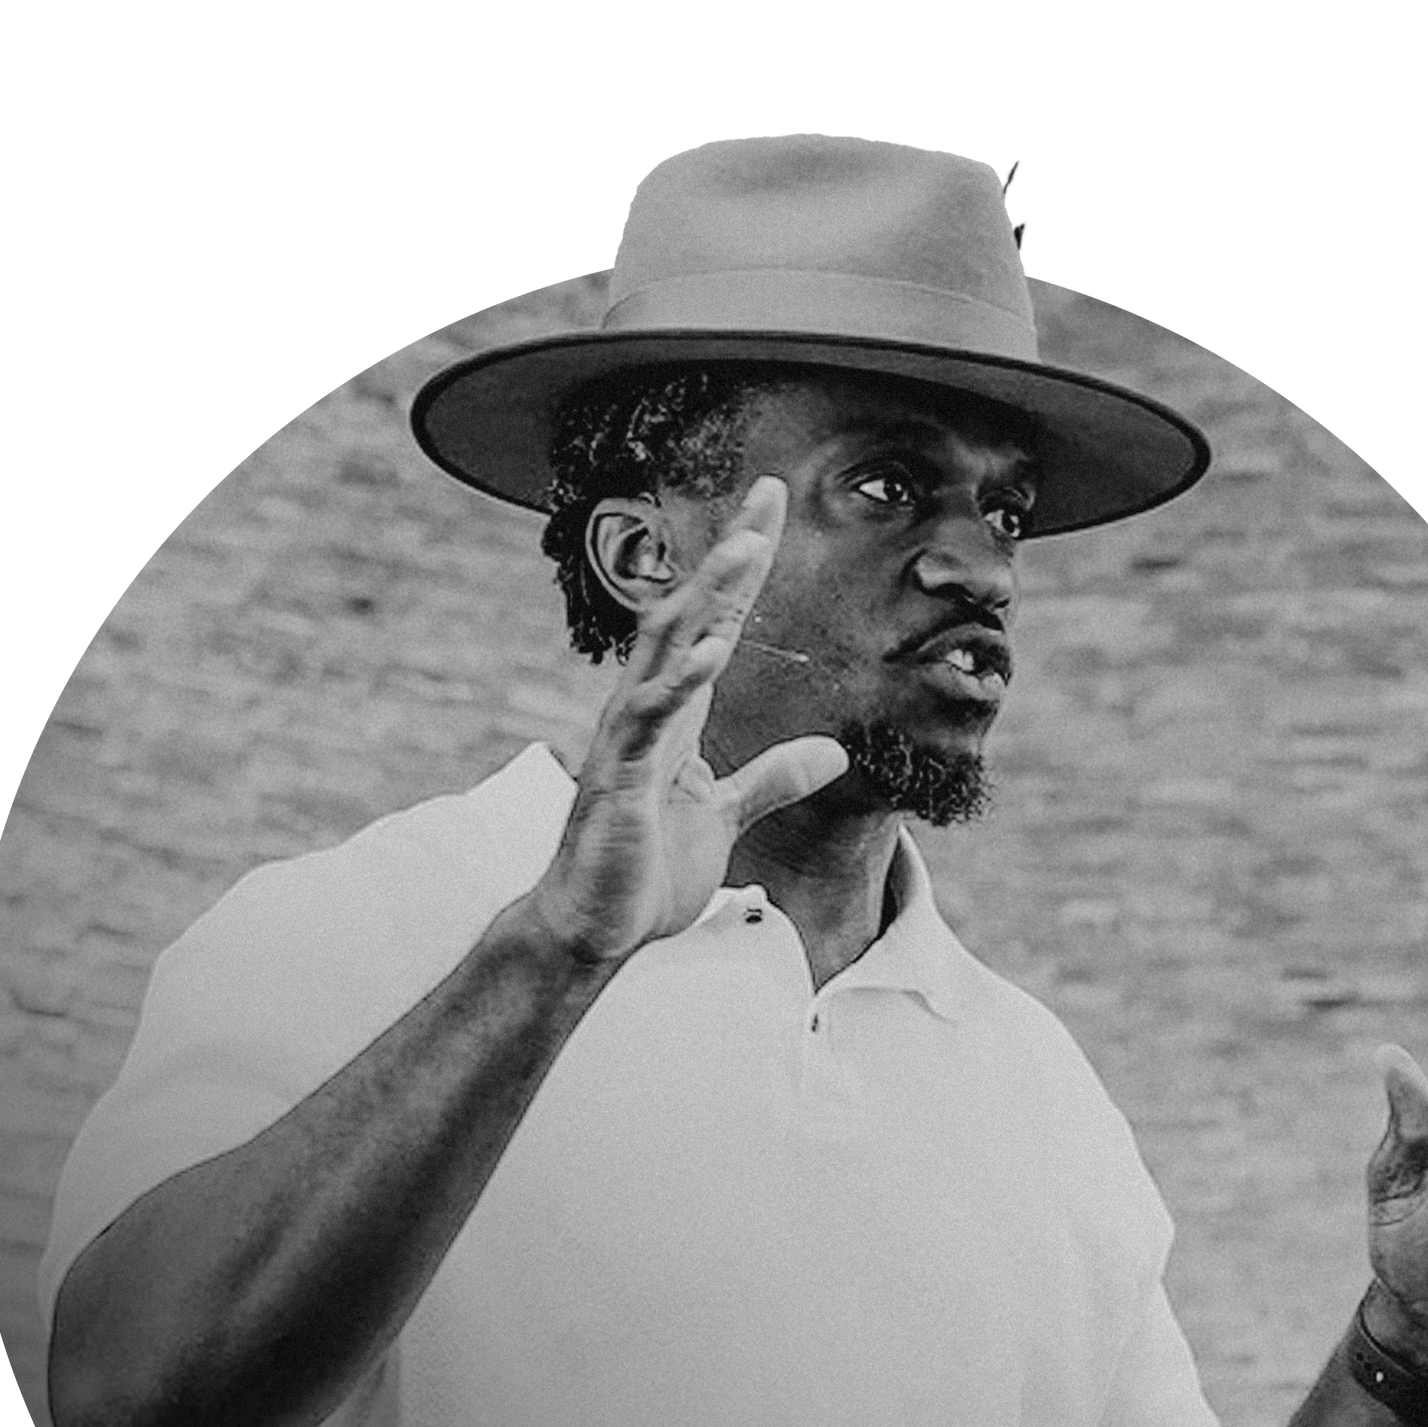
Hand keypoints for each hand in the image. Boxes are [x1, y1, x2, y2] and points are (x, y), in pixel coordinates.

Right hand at [528, 477, 847, 969]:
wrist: (592, 930)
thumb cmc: (644, 871)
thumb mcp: (725, 817)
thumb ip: (774, 778)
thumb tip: (834, 752)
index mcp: (675, 713)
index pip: (714, 624)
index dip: (743, 570)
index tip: (770, 512)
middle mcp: (647, 709)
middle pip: (689, 614)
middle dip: (727, 555)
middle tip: (765, 496)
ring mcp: (628, 738)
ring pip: (666, 649)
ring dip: (706, 597)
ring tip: (745, 549)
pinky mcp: (619, 777)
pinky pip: (650, 718)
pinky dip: (681, 681)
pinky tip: (713, 651)